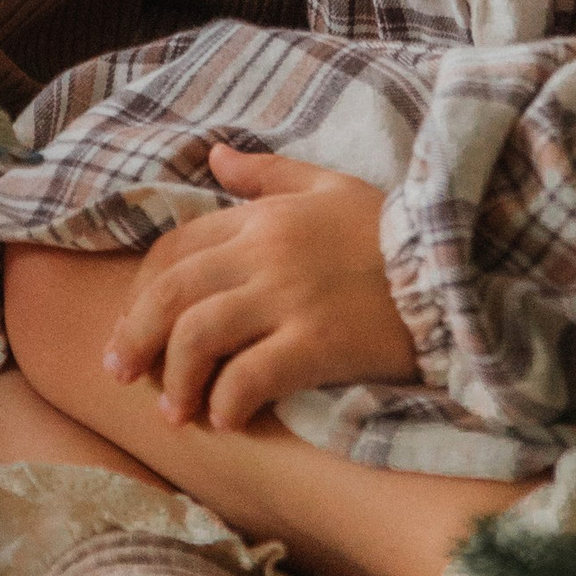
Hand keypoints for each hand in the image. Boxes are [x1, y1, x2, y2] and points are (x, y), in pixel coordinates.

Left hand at [103, 147, 419, 431]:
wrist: (453, 269)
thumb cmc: (390, 232)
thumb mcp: (326, 186)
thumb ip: (266, 174)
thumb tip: (215, 156)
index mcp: (262, 217)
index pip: (176, 248)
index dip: (144, 290)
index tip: (134, 325)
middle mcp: (264, 254)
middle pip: (173, 294)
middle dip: (136, 337)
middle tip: (121, 375)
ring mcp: (289, 298)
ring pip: (199, 336)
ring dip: (176, 379)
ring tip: (175, 412)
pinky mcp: (317, 343)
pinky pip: (251, 376)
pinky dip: (228, 401)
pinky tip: (226, 419)